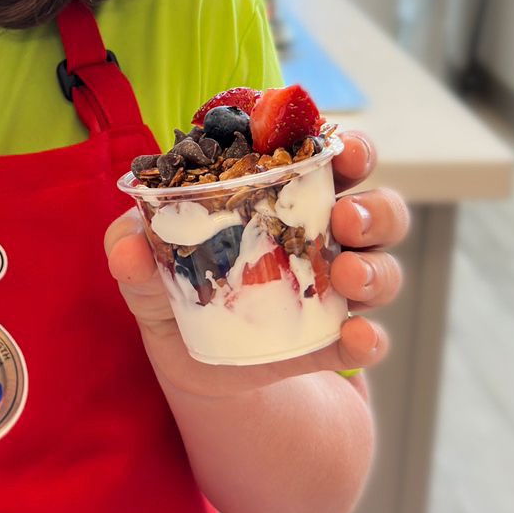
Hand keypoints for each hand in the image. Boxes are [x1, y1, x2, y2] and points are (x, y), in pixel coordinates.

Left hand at [105, 128, 410, 399]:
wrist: (192, 365)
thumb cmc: (176, 288)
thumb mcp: (147, 265)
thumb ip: (131, 247)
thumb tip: (128, 247)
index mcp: (288, 197)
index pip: (332, 159)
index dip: (349, 147)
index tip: (341, 147)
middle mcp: (326, 237)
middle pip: (378, 208)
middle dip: (373, 207)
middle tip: (344, 216)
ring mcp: (338, 291)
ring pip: (385, 267)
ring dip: (375, 267)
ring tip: (345, 274)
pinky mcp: (339, 344)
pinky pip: (371, 339)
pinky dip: (370, 337)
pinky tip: (355, 335)